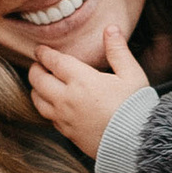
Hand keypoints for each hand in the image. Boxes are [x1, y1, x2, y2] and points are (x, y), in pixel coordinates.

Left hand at [26, 21, 151, 162]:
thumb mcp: (131, 75)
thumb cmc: (135, 108)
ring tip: (41, 82)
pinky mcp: (67, 133)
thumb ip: (118, 51)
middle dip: (35, 68)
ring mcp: (64, 118)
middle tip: (39, 64)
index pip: (53, 62)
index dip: (43, 53)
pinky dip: (45, 106)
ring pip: (37, 100)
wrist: (135, 144)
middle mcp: (67, 99)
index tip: (40, 49)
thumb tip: (110, 29)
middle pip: (38, 80)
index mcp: (82, 80)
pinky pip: (48, 117)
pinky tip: (52, 104)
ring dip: (36, 88)